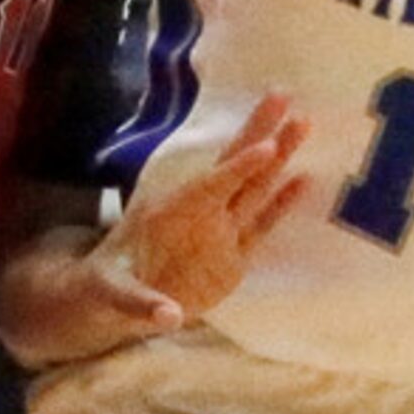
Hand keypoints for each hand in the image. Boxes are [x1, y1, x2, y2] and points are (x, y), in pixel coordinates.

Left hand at [12, 94, 310, 369]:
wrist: (115, 299)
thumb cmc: (108, 285)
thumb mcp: (113, 294)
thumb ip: (142, 305)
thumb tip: (168, 317)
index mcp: (172, 213)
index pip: (211, 186)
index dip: (238, 169)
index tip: (266, 147)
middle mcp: (201, 215)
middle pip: (237, 168)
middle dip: (260, 133)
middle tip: (283, 96)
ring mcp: (221, 232)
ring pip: (256, 188)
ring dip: (279, 157)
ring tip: (304, 122)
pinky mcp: (234, 257)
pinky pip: (263, 226)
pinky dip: (283, 204)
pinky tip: (305, 179)